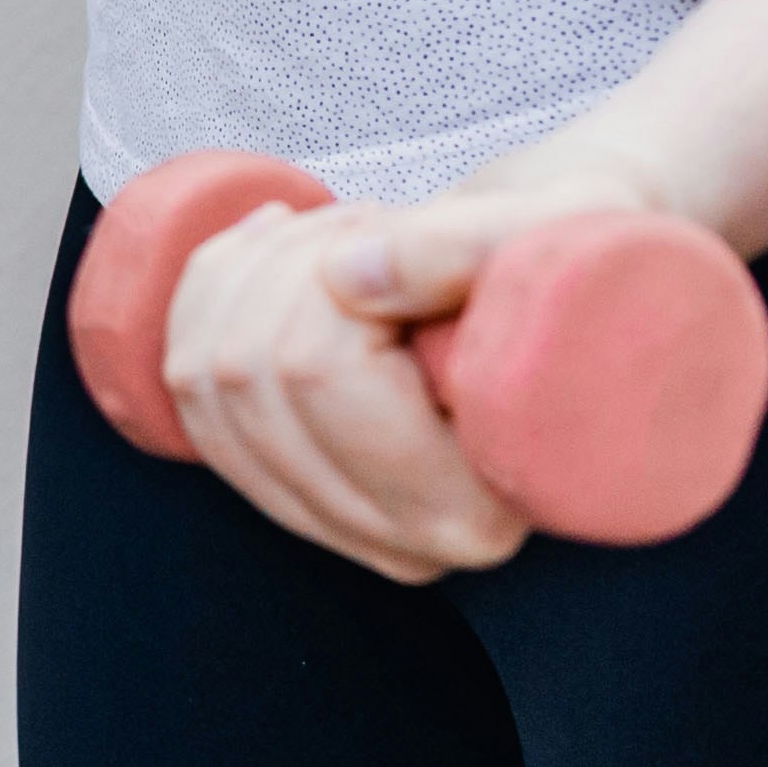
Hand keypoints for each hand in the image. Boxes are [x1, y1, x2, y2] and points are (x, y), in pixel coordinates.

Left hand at [159, 143, 677, 582]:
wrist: (576, 282)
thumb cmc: (584, 255)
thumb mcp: (555, 228)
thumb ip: (465, 250)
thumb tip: (350, 278)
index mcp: (475, 510)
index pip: (318, 376)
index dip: (328, 276)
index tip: (398, 233)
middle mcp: (400, 543)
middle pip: (249, 377)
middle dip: (288, 263)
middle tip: (377, 223)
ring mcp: (336, 523)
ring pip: (201, 378)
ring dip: (250, 271)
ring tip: (346, 235)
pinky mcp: (291, 488)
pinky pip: (183, 391)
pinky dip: (207, 294)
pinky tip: (270, 244)